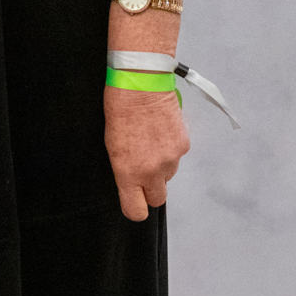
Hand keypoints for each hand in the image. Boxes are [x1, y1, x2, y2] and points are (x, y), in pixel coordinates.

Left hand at [105, 85, 188, 220]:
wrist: (142, 85)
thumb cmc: (120, 110)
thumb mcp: (112, 145)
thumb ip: (125, 168)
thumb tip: (133, 179)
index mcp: (128, 172)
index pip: (136, 210)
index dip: (136, 208)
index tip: (134, 203)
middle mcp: (152, 171)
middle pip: (158, 199)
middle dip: (151, 190)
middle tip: (144, 172)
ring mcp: (171, 159)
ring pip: (169, 175)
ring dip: (161, 166)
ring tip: (150, 142)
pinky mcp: (184, 146)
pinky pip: (177, 157)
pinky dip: (170, 149)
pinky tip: (160, 132)